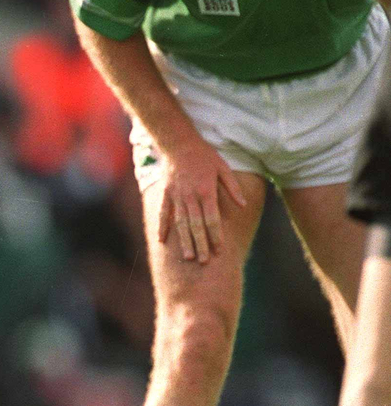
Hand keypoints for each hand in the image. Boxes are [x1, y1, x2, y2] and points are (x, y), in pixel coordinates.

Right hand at [158, 140, 246, 263]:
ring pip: (181, 223)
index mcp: (206, 190)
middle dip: (201, 244)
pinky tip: (162, 241)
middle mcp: (190, 196)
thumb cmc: (204, 155)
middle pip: (196, 225)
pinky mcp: (166, 194)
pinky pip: (164, 214)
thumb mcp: (223, 167)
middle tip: (205, 262)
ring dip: (185, 241)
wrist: (179, 143)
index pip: (212, 218)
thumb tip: (242, 205)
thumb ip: (232, 187)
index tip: (220, 250)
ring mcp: (176, 196)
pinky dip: (163, 227)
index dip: (216, 235)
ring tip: (189, 257)